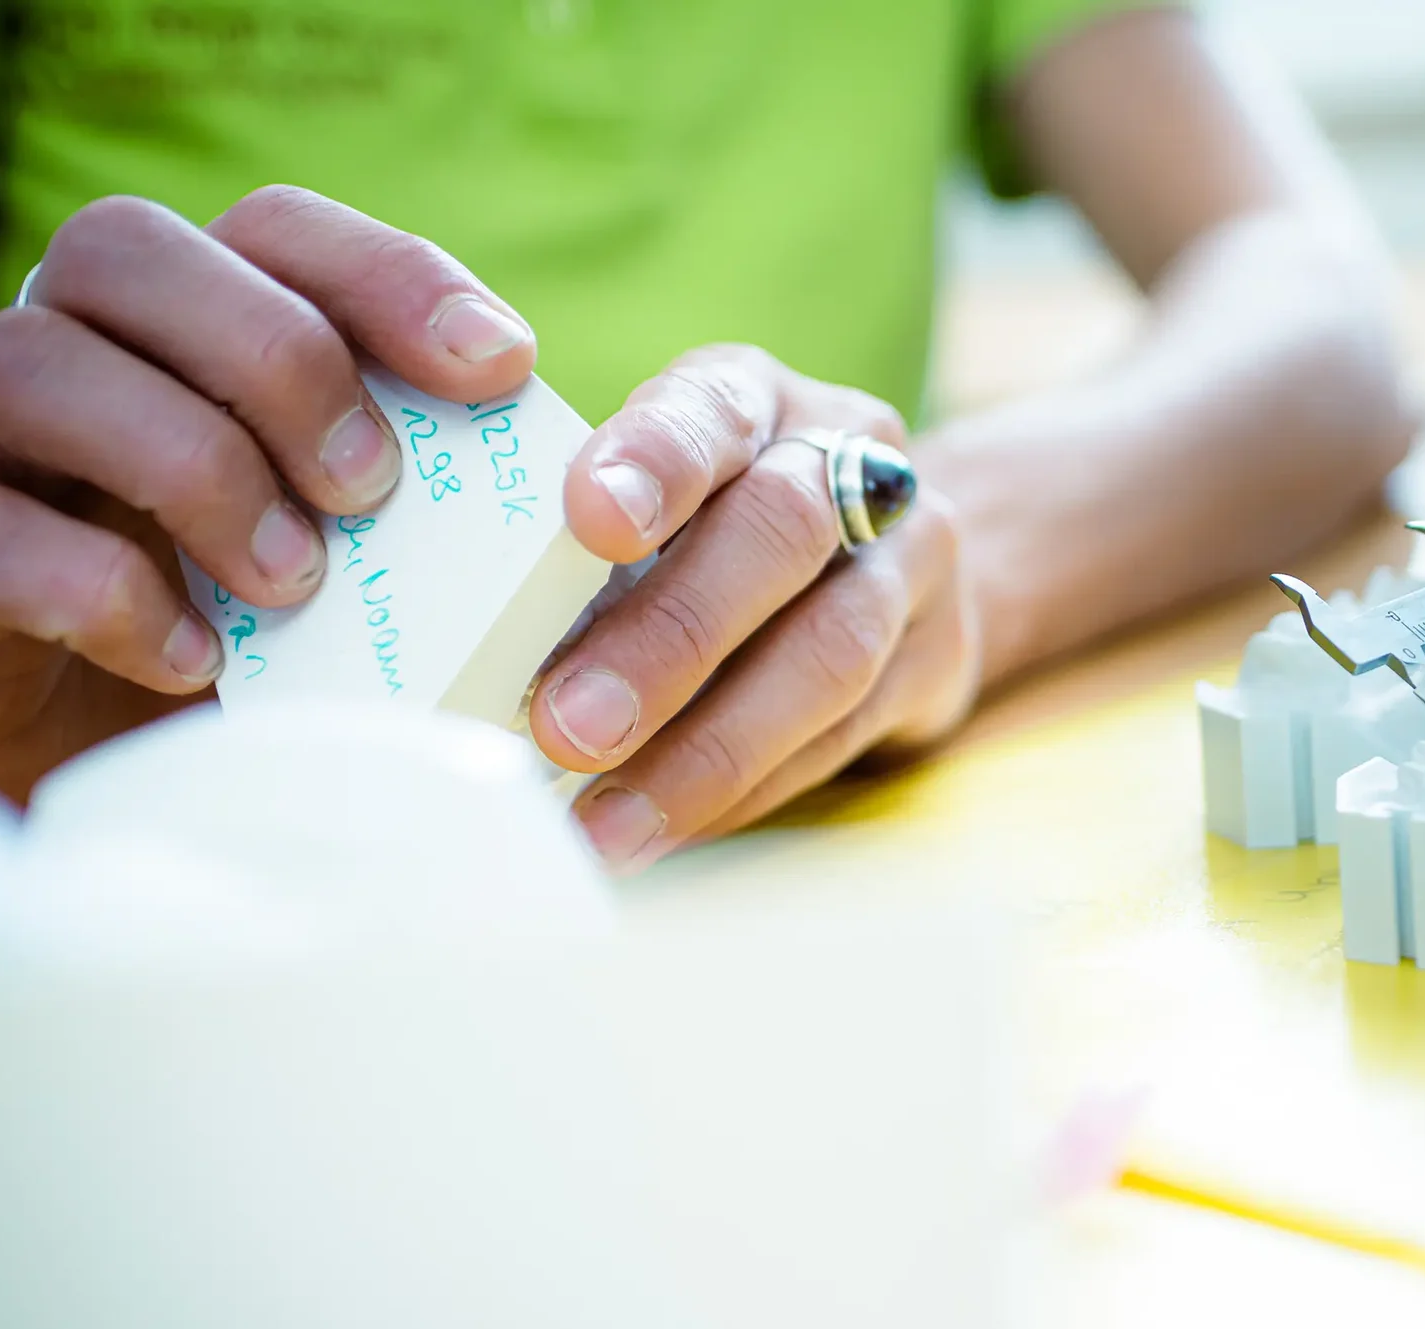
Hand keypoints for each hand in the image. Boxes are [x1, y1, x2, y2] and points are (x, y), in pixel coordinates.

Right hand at [0, 187, 537, 803]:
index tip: (504, 368)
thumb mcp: (369, 581)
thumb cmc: (268, 679)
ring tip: (297, 582)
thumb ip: (437, 522)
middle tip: (375, 491)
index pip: (269, 229)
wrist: (108, 824)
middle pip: (121, 247)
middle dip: (276, 356)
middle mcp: (75, 377)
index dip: (387, 272)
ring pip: (24, 360)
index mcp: (187, 349)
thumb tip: (590, 515)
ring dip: (192, 463)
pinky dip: (107, 594)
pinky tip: (203, 662)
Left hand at [533, 346, 975, 869]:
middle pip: (780, 534)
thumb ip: (589, 546)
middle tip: (570, 725)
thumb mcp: (662, 496)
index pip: (709, 411)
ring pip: (828, 652)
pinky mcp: (939, 654)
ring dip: (711, 749)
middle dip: (670, 639)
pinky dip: (747, 790)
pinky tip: (668, 830)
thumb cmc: (719, 528)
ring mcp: (910, 560)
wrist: (890, 557)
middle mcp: (849, 460)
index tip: (588, 520)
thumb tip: (484, 658)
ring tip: (611, 818)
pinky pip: (845, 734)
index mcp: (755, 401)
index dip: (655, 461)